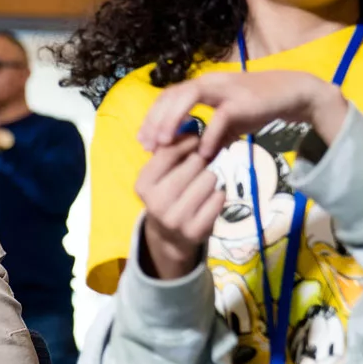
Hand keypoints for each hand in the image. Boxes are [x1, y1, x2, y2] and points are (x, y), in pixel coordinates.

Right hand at [136, 137, 223, 278]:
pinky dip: (218, 195)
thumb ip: (170, 151)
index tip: (195, 140)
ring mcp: (176, 219)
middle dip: (200, 161)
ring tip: (202, 186)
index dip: (186, 141)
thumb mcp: (158, 175)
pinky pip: (219, 198)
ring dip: (210, 178)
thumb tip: (191, 126)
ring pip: (210, 178)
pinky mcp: (196, 231)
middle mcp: (156, 203)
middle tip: (198, 168)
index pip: (168, 152)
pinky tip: (209, 200)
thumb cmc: (166, 196)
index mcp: (143, 185)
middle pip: (194, 163)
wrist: (169, 238)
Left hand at [139, 70, 346, 160]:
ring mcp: (226, 89)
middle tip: (147, 144)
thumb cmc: (259, 106)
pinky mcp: (243, 100)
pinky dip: (209, 135)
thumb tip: (196, 157)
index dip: (153, 117)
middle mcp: (210, 82)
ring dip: (173, 119)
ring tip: (164, 144)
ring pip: (189, 96)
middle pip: (172, 94)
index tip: (144, 140)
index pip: (168, 96)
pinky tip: (203, 153)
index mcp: (203, 86)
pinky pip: (220, 117)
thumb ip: (212, 135)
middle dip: (156, 119)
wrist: (293, 93)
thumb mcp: (229, 122)